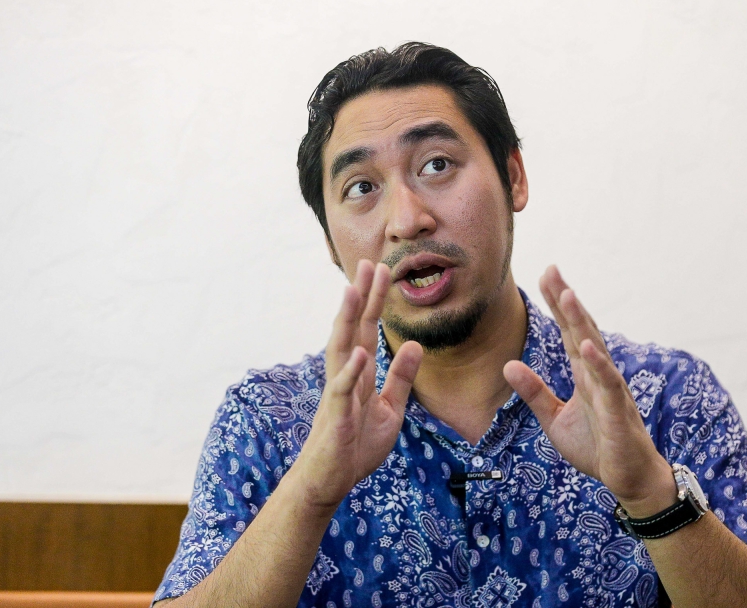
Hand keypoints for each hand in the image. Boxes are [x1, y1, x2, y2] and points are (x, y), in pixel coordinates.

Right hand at [292, 260, 422, 513]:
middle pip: (352, 330)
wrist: (331, 482)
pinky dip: (350, 372)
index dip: (375, 301)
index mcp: (359, 374)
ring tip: (354, 291)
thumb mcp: (390, 409)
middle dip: (361, 297)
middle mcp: (345, 377)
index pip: (367, 330)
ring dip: (347, 321)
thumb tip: (415, 344)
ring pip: (340, 351)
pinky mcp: (336, 419)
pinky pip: (342, 392)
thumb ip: (401, 378)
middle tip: (369, 263)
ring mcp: (338, 396)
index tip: (381, 270)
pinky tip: (359, 353)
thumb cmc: (356, 447)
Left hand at [503, 265, 676, 517]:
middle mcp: (598, 376)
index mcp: (583, 375)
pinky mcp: (618, 414)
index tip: (546, 274)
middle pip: (580, 330)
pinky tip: (586, 346)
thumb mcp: (553, 419)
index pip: (568, 332)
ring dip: (581, 322)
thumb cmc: (597, 447)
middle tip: (552, 270)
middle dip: (566, 301)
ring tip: (567, 295)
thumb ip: (534, 392)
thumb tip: (508, 364)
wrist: (628, 480)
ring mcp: (610, 392)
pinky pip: (608, 385)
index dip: (557, 304)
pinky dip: (598, 364)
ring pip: (595, 350)